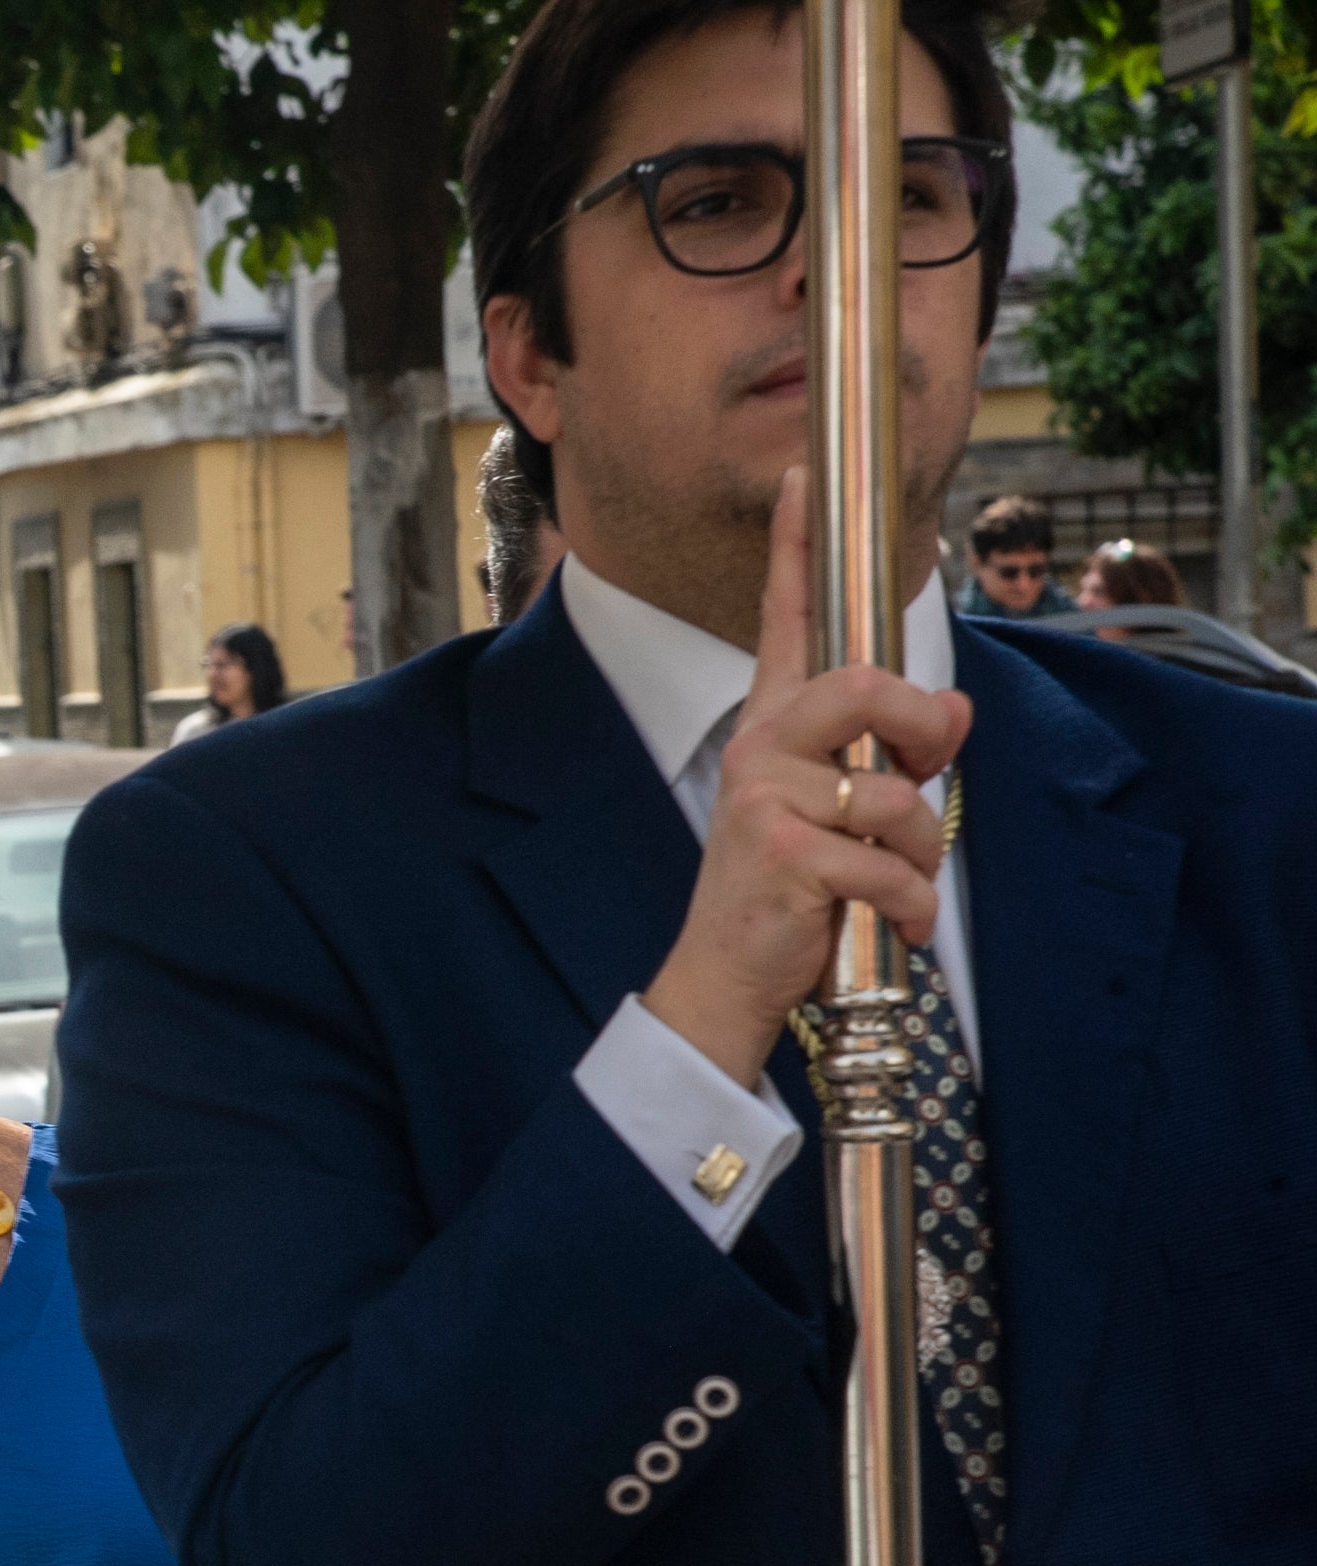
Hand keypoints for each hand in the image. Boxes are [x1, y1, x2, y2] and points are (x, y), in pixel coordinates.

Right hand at [641, 469, 974, 1086]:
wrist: (726, 974)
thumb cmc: (789, 890)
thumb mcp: (844, 811)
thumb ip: (893, 753)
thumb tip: (953, 709)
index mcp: (773, 729)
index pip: (786, 621)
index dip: (796, 550)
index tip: (801, 477)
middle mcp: (759, 748)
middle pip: (863, 685)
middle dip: (923, 724)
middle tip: (932, 762)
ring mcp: (762, 799)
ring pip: (894, 793)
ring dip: (919, 852)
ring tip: (893, 883)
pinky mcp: (779, 855)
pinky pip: (888, 866)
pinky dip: (908, 907)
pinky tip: (885, 925)